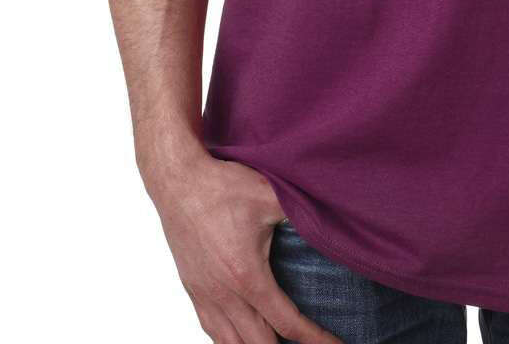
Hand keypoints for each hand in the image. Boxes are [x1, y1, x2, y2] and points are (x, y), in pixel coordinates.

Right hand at [145, 150, 340, 343]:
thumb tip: (330, 219)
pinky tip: (243, 335)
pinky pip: (211, 329)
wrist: (179, 181)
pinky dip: (230, 340)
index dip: (314, 339)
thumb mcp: (271, 196)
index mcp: (247, 276)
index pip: (286, 323)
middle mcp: (224, 294)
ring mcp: (205, 295)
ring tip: (280, 343)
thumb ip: (302, 213)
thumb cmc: (223, 186)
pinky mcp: (193, 288)